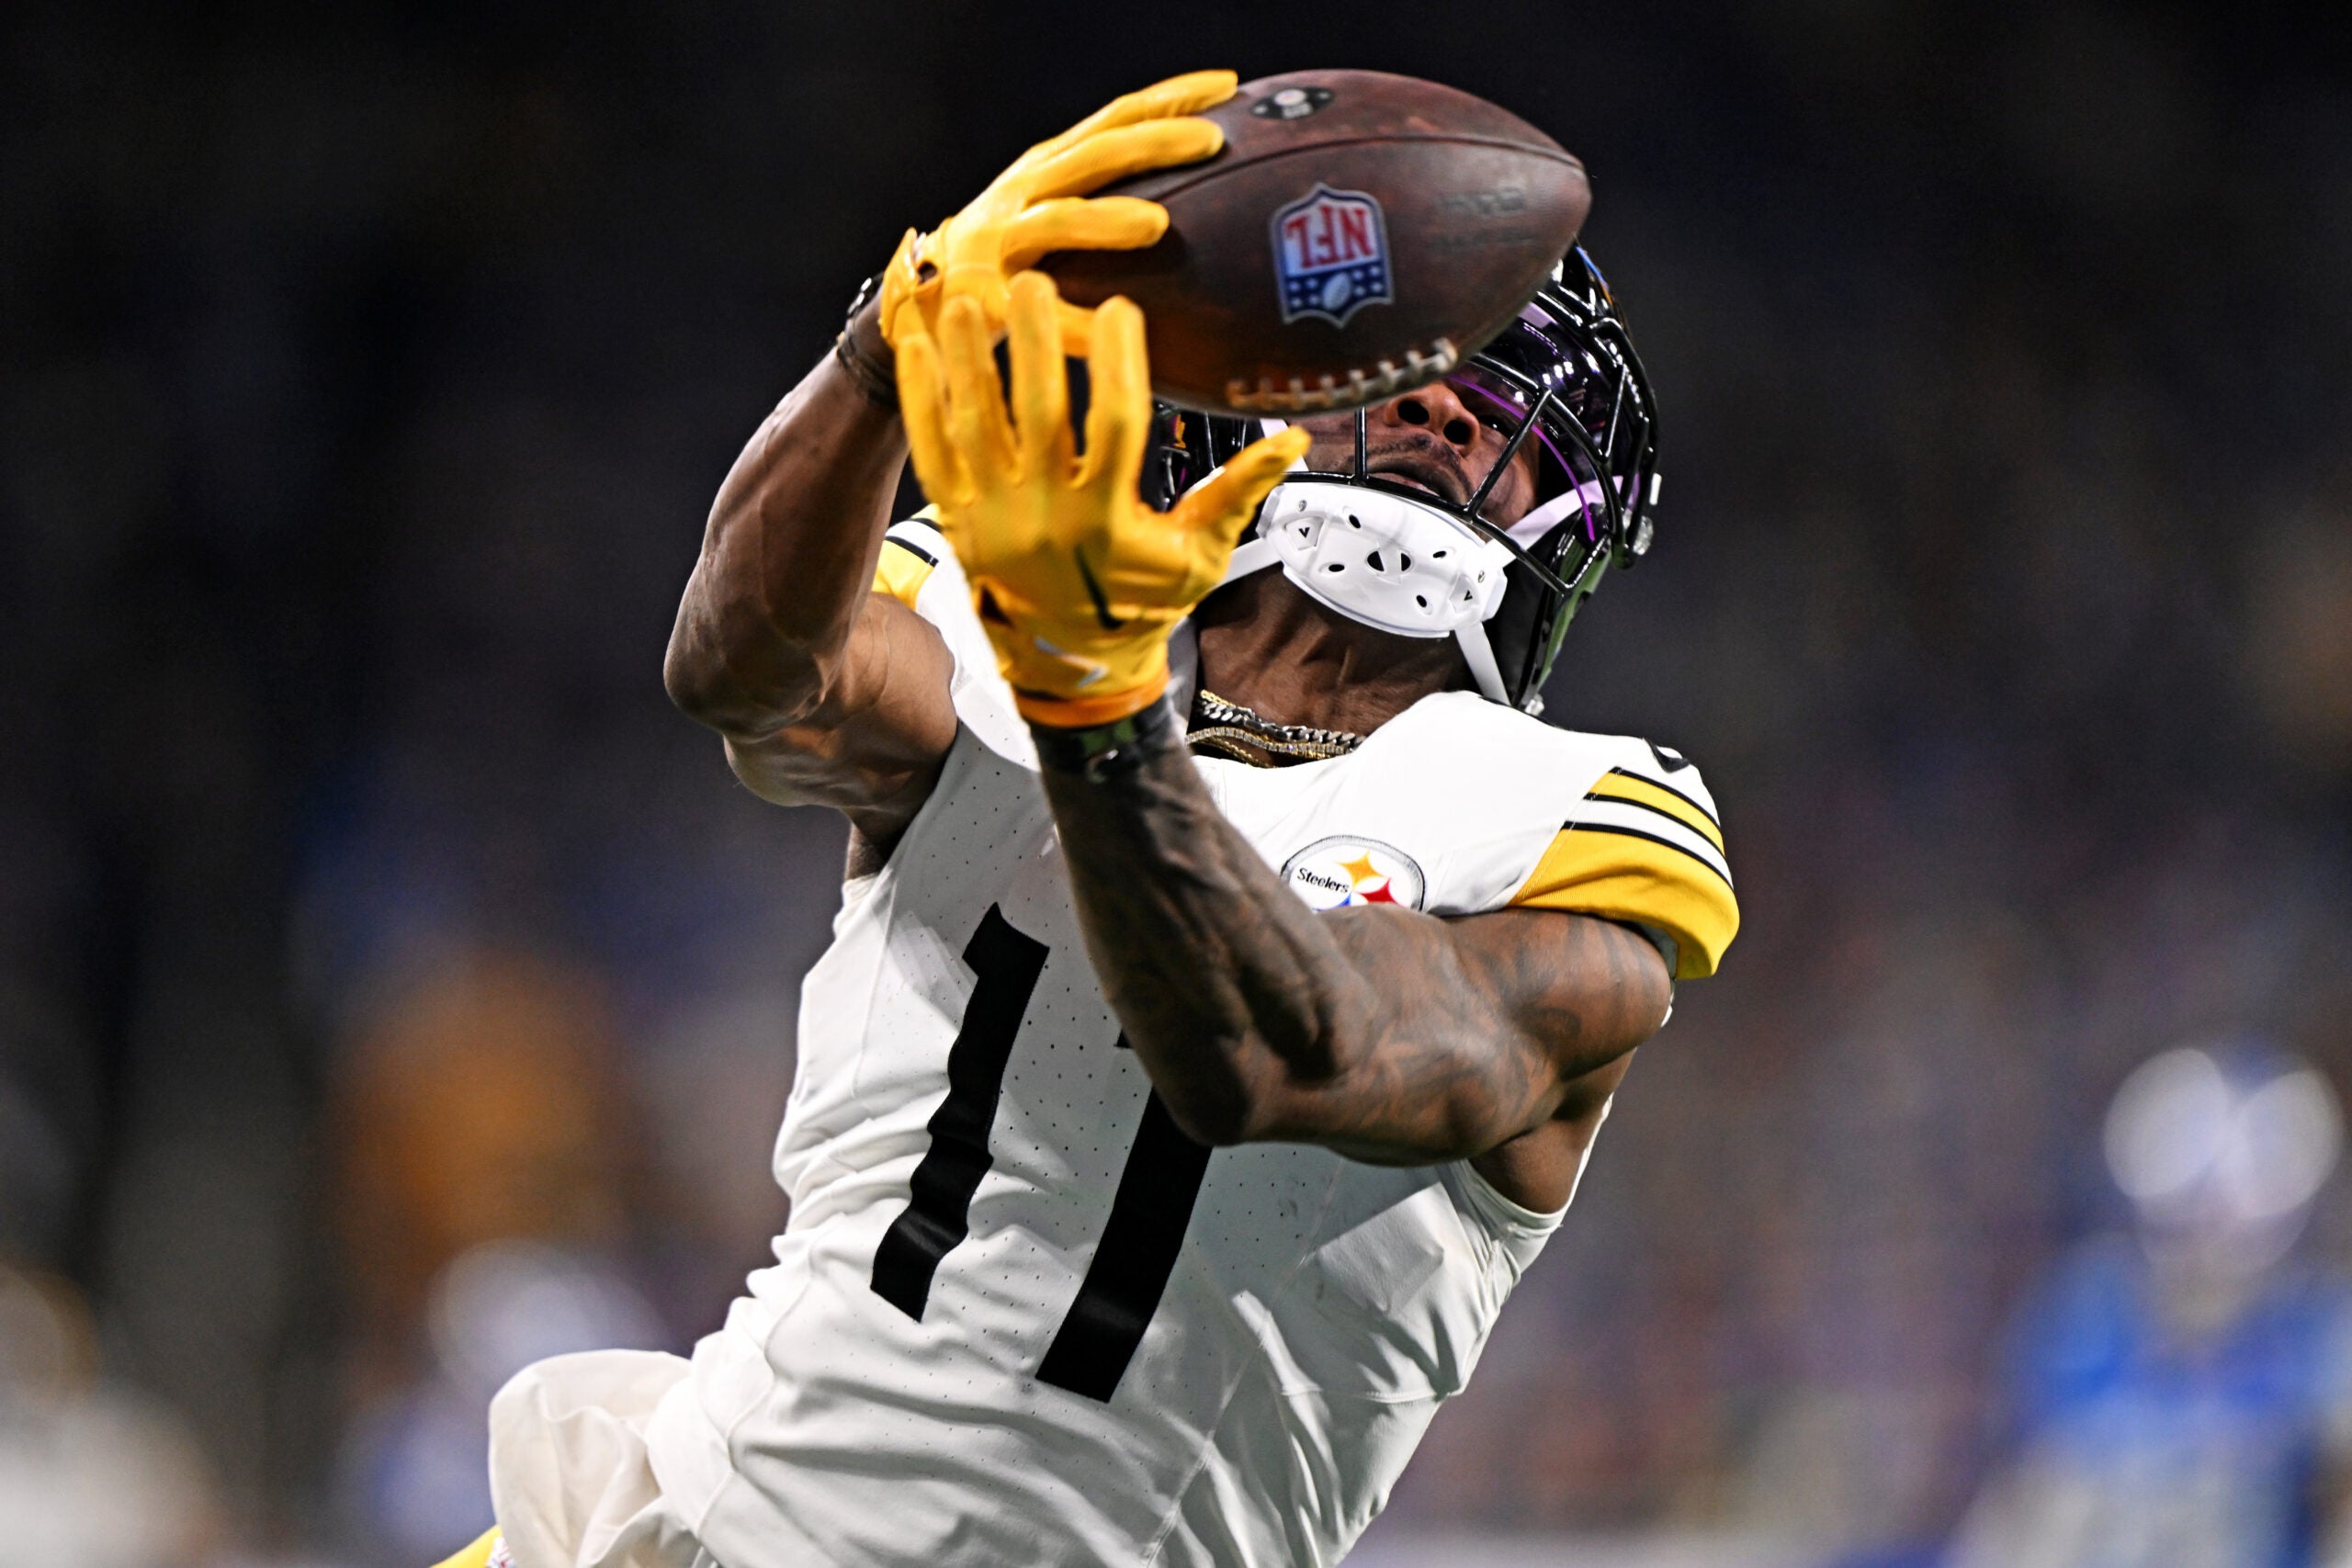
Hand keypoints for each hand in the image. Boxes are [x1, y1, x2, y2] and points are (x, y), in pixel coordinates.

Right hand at [878, 70, 1234, 359]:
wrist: (915, 298)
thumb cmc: (1002, 255)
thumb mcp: (1048, 206)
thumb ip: (1104, 193)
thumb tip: (1195, 196)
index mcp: (1046, 168)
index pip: (1114, 120)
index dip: (1168, 100)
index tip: (1228, 88)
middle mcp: (1023, 193)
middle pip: (1094, 157)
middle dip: (1152, 142)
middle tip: (1211, 140)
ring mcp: (998, 244)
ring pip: (1057, 223)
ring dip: (1105, 221)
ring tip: (1156, 224)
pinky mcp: (985, 300)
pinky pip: (1040, 312)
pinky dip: (1078, 324)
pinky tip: (1116, 332)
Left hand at [896, 270, 1308, 725]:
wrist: (1072, 664)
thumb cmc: (1143, 600)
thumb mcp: (1200, 554)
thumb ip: (1238, 492)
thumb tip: (1295, 437)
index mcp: (1106, 522)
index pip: (1118, 426)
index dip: (1122, 363)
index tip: (1122, 308)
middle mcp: (1043, 519)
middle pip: (1038, 415)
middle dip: (1035, 344)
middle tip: (1033, 281)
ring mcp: (991, 519)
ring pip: (975, 426)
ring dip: (968, 359)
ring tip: (966, 299)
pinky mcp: (955, 519)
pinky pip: (930, 449)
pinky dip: (920, 396)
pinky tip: (916, 345)